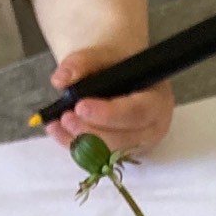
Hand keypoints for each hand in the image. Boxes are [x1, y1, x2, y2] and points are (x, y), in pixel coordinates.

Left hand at [44, 47, 173, 155]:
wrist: (120, 77)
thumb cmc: (117, 67)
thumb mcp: (103, 56)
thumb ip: (82, 63)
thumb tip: (61, 79)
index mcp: (157, 100)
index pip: (137, 112)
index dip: (109, 113)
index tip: (80, 106)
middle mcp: (152, 128)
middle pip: (124, 139)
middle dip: (92, 132)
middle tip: (66, 118)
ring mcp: (137, 146)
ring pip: (110, 154)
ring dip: (81, 142)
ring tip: (59, 123)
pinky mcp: (121, 156)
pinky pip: (98, 159)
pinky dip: (75, 146)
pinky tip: (58, 132)